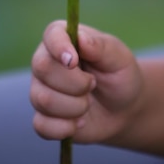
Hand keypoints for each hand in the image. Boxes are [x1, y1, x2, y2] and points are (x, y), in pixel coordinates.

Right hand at [30, 20, 143, 143]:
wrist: (123, 109)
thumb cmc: (119, 75)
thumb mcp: (118, 58)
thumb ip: (100, 47)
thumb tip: (81, 39)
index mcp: (62, 38)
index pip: (51, 35)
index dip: (59, 48)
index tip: (74, 62)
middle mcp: (45, 61)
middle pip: (42, 68)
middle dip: (75, 83)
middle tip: (93, 84)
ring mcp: (40, 89)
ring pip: (43, 99)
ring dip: (75, 107)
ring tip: (88, 103)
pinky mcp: (42, 117)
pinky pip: (41, 125)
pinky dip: (65, 128)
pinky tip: (80, 123)